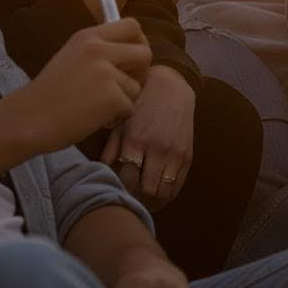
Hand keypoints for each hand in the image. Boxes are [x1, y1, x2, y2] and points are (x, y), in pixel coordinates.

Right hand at [9, 19, 150, 152]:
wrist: (26, 120)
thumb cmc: (48, 95)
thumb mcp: (71, 58)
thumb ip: (99, 51)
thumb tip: (134, 52)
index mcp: (88, 37)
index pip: (132, 25)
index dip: (139, 43)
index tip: (131, 61)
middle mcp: (98, 49)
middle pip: (145, 53)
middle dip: (140, 73)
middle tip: (123, 88)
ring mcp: (106, 72)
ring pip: (137, 86)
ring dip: (124, 101)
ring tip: (96, 108)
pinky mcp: (111, 97)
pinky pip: (130, 107)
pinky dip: (116, 118)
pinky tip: (94, 119)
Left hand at [101, 66, 195, 210]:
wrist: (171, 87)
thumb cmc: (140, 105)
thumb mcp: (120, 123)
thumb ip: (110, 149)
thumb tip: (100, 172)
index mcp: (136, 141)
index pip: (128, 181)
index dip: (121, 190)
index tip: (116, 191)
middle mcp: (158, 149)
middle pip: (147, 190)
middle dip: (137, 197)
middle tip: (129, 197)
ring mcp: (175, 153)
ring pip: (165, 192)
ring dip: (153, 199)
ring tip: (143, 198)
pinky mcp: (188, 155)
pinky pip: (178, 185)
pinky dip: (167, 194)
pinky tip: (157, 193)